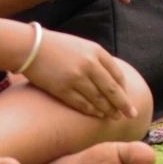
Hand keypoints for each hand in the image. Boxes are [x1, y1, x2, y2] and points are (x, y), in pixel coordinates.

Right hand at [20, 30, 136, 119]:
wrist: (31, 47)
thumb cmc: (57, 46)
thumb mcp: (82, 46)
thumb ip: (97, 60)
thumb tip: (111, 78)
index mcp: (96, 51)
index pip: (117, 74)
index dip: (123, 89)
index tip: (127, 98)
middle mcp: (89, 64)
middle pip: (112, 89)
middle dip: (123, 104)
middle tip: (131, 115)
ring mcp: (76, 77)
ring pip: (98, 99)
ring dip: (108, 110)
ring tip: (114, 117)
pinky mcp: (62, 89)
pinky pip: (81, 104)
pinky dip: (91, 111)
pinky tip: (97, 115)